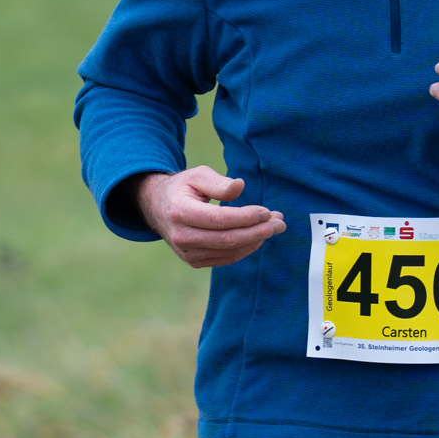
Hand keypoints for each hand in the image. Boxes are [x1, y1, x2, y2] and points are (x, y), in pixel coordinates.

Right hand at [137, 166, 285, 269]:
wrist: (158, 208)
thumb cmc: (183, 188)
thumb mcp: (197, 176)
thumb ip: (218, 183)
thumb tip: (240, 186)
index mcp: (180, 212)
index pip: (221, 219)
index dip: (247, 217)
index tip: (268, 211)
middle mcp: (181, 236)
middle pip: (228, 239)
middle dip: (259, 231)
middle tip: (280, 222)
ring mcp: (187, 252)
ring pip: (230, 251)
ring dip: (256, 240)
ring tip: (274, 227)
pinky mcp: (194, 261)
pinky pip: (226, 258)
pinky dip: (246, 248)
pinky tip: (259, 237)